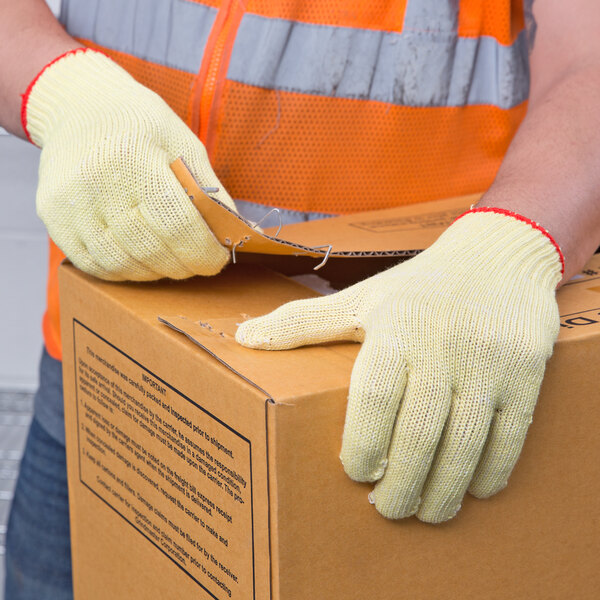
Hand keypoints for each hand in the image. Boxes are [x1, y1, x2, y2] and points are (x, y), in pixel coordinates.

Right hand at [23, 49, 234, 280]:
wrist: (79, 106)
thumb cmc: (142, 127)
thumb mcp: (184, 144)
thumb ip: (209, 191)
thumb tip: (233, 235)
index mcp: (136, 157)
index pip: (177, 224)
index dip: (202, 252)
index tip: (215, 260)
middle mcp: (97, 181)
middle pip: (150, 250)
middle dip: (182, 266)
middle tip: (196, 263)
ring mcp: (69, 201)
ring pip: (120, 264)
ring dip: (154, 273)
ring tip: (169, 261)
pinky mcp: (53, 217)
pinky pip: (93, 264)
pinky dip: (123, 271)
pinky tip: (139, 260)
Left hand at [236, 209, 562, 521]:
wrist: (498, 253)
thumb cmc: (419, 285)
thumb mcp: (360, 297)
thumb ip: (302, 321)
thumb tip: (243, 338)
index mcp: (394, 327)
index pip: (374, 398)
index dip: (364, 445)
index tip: (358, 474)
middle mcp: (442, 345)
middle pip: (419, 432)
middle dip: (402, 484)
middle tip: (387, 510)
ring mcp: (488, 361)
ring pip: (465, 443)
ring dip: (444, 489)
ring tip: (427, 512)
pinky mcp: (526, 371)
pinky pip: (510, 436)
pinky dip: (490, 471)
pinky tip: (474, 488)